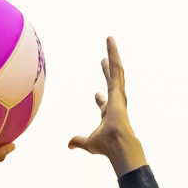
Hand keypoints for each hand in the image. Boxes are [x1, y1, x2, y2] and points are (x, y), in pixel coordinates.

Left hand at [68, 36, 146, 176]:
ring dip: (113, 55)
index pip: (104, 104)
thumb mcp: (89, 143)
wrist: (117, 144)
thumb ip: (79, 141)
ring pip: (116, 70)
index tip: (96, 94)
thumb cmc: (107, 146)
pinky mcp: (118, 88)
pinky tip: (110, 42)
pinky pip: (116, 67)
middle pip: (112, 82)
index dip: (100, 99)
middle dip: (108, 71)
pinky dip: (113, 54)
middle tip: (105, 61)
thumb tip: (69, 144)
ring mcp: (119, 94)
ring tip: (110, 41)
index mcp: (109, 114)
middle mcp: (116, 102)